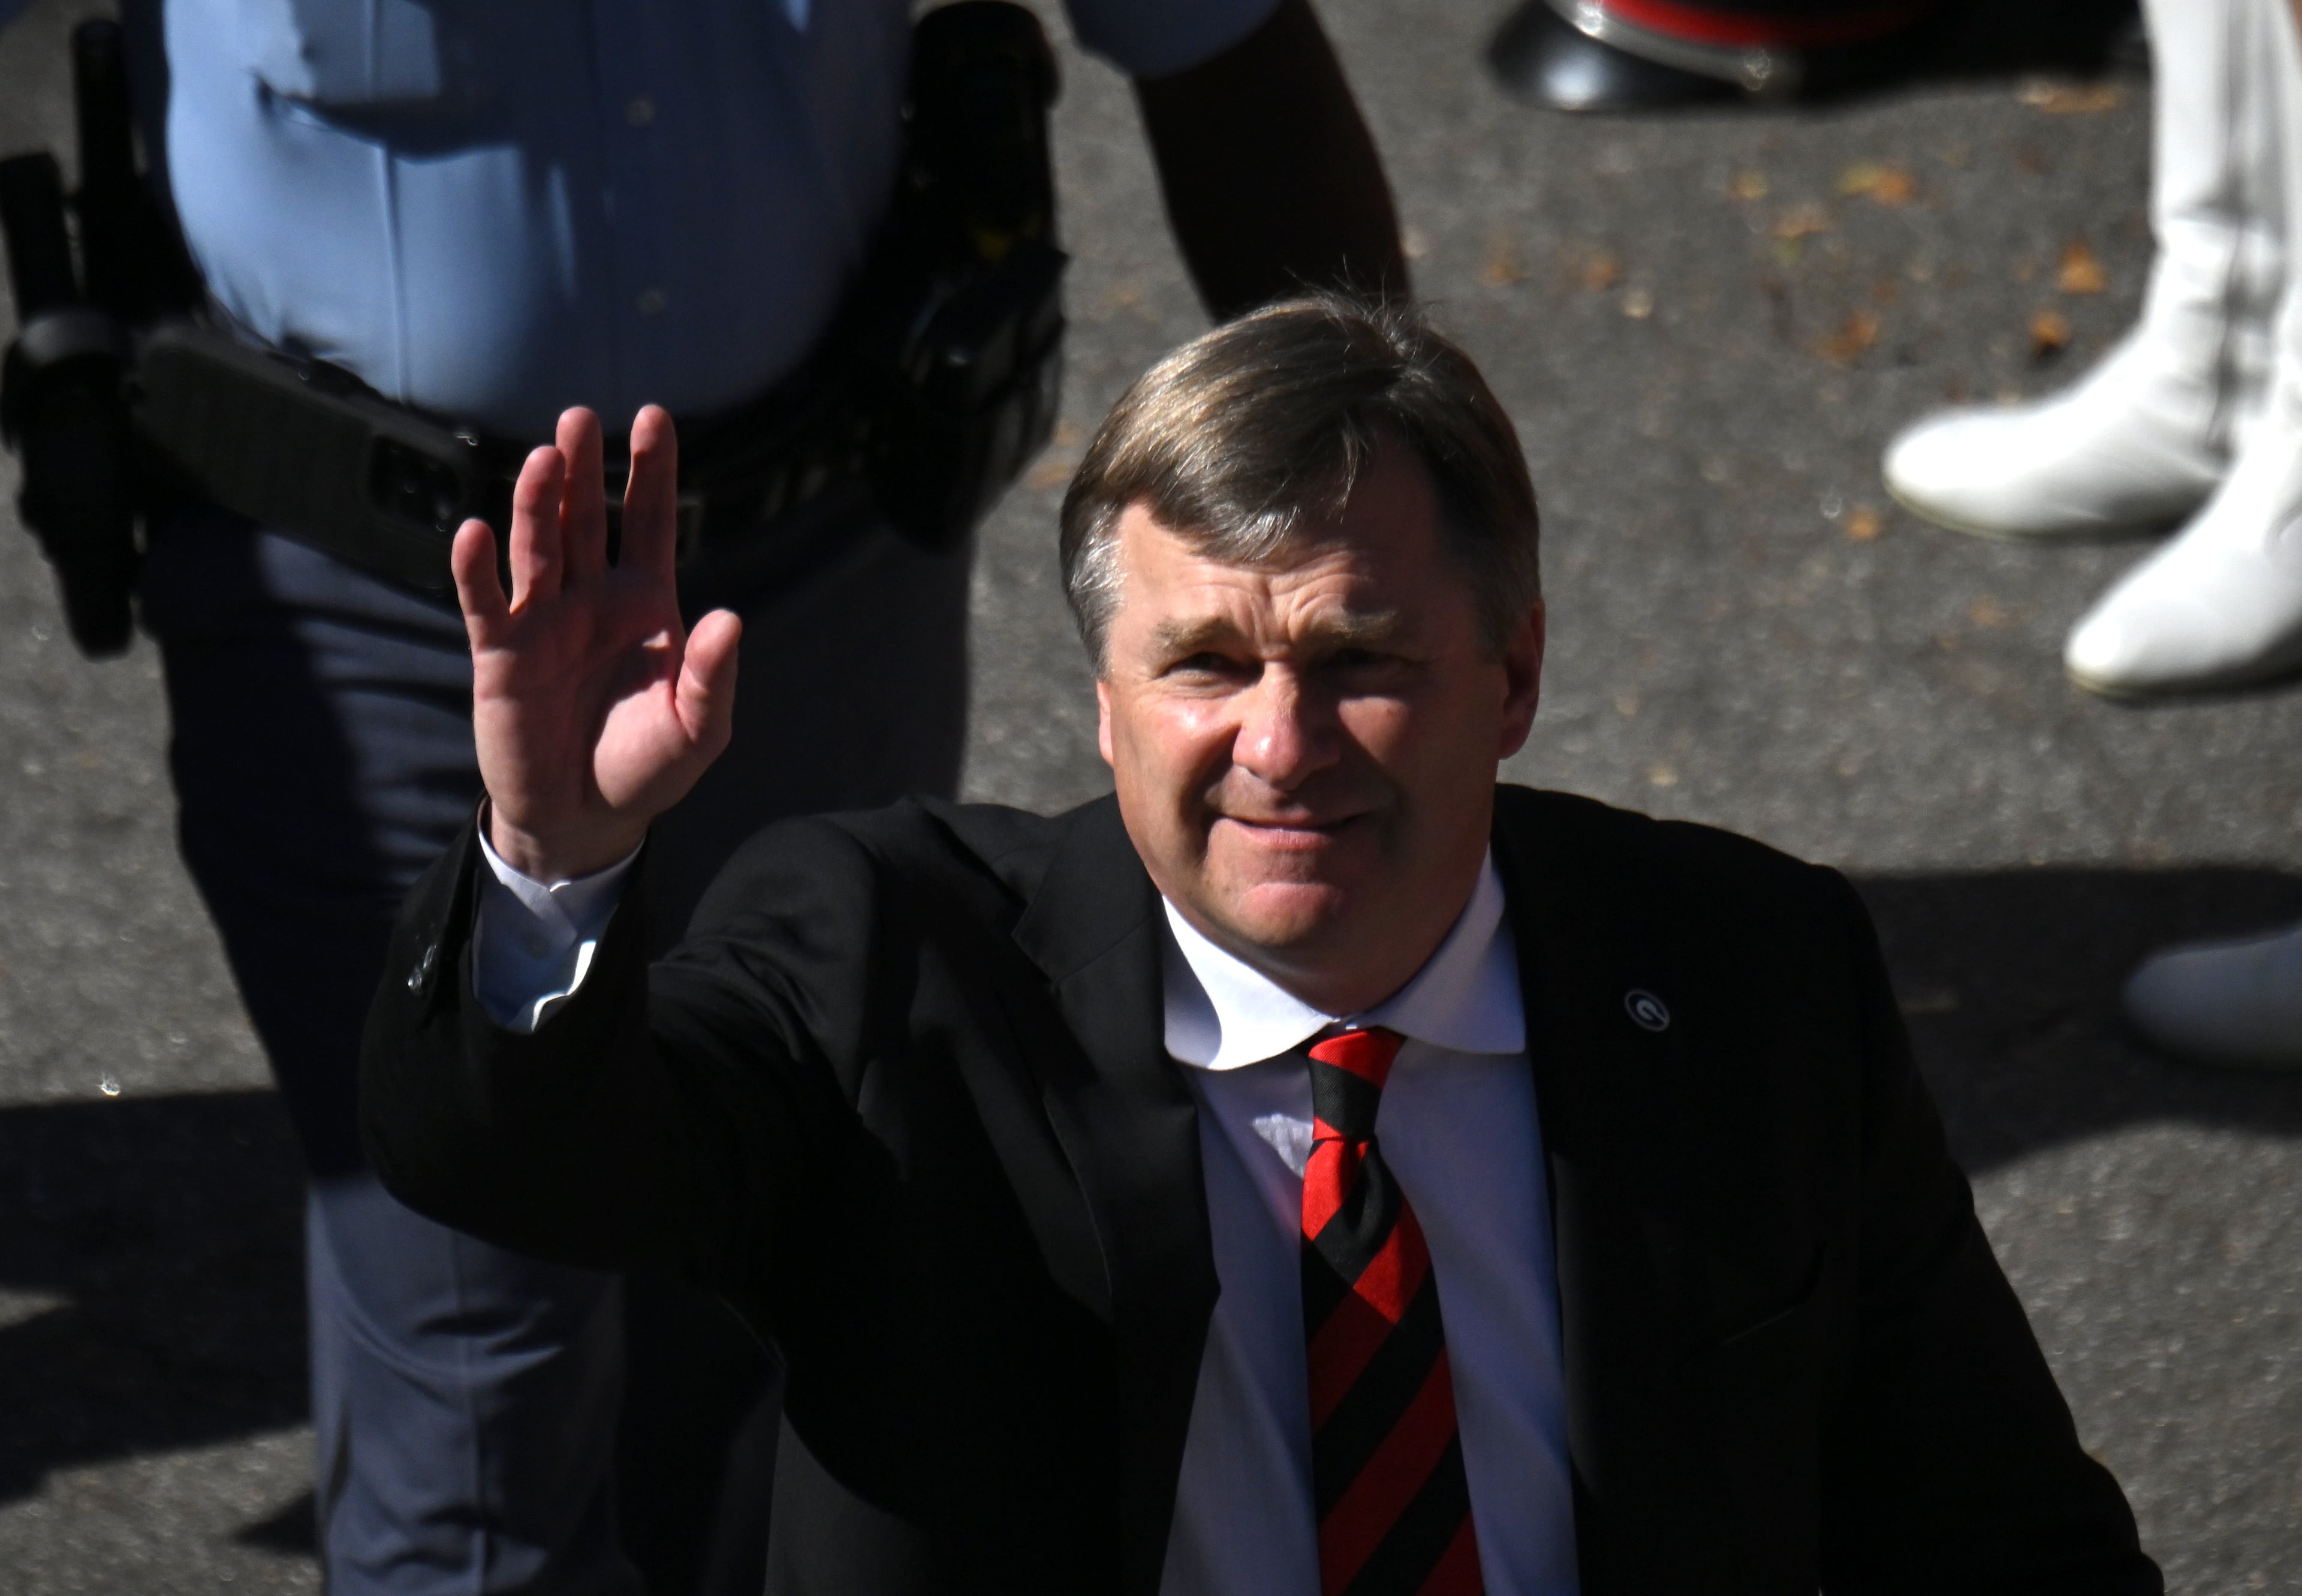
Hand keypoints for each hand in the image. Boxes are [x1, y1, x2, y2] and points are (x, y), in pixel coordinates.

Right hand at [453, 406, 740, 881]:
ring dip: (537, 503)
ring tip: (545, 458)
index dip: (650, 471)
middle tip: (580, 417)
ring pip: (537, 548)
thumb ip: (711, 676)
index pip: (650, 521)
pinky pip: (487, 603)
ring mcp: (542, 621)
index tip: (655, 417)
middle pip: (586, 519)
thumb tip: (730, 619)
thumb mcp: (698, 730)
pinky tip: (474, 530)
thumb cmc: (647, 768)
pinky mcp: (500, 655)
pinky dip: (478, 569)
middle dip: (584, 470)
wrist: (586, 819)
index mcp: (644, 604)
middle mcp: (591, 599)